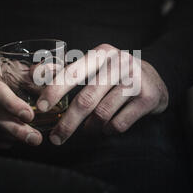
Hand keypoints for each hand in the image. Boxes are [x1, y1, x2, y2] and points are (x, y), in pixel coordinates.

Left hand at [36, 44, 168, 144]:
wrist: (156, 79)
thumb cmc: (117, 75)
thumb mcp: (97, 65)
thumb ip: (71, 71)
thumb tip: (36, 77)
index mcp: (102, 53)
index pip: (73, 72)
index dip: (55, 90)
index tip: (42, 107)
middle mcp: (119, 63)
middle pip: (86, 99)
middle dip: (68, 122)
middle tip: (56, 138)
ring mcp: (136, 80)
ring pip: (102, 114)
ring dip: (90, 127)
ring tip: (88, 129)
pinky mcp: (148, 98)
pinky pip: (119, 123)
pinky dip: (109, 130)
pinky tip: (108, 128)